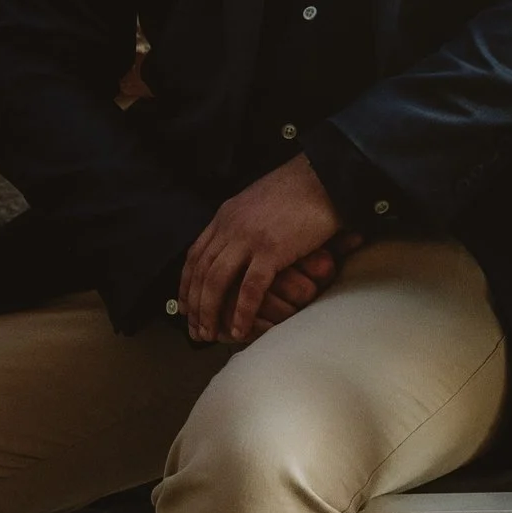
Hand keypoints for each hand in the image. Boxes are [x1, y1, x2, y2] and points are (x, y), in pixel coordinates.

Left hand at [178, 157, 355, 348]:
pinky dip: (242, 312)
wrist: (325, 177)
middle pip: (201, 272)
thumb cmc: (298, 191)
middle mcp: (230, 226)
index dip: (187, 285)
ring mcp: (249, 238)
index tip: (186, 308)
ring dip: (210, 312)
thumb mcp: (257, 202)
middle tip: (195, 330)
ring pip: (217, 281)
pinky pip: (250, 288)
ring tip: (210, 335)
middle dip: (195, 305)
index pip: (195, 256)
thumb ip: (242, 223)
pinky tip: (240, 330)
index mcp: (225, 216)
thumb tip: (236, 245)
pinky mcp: (271, 249)